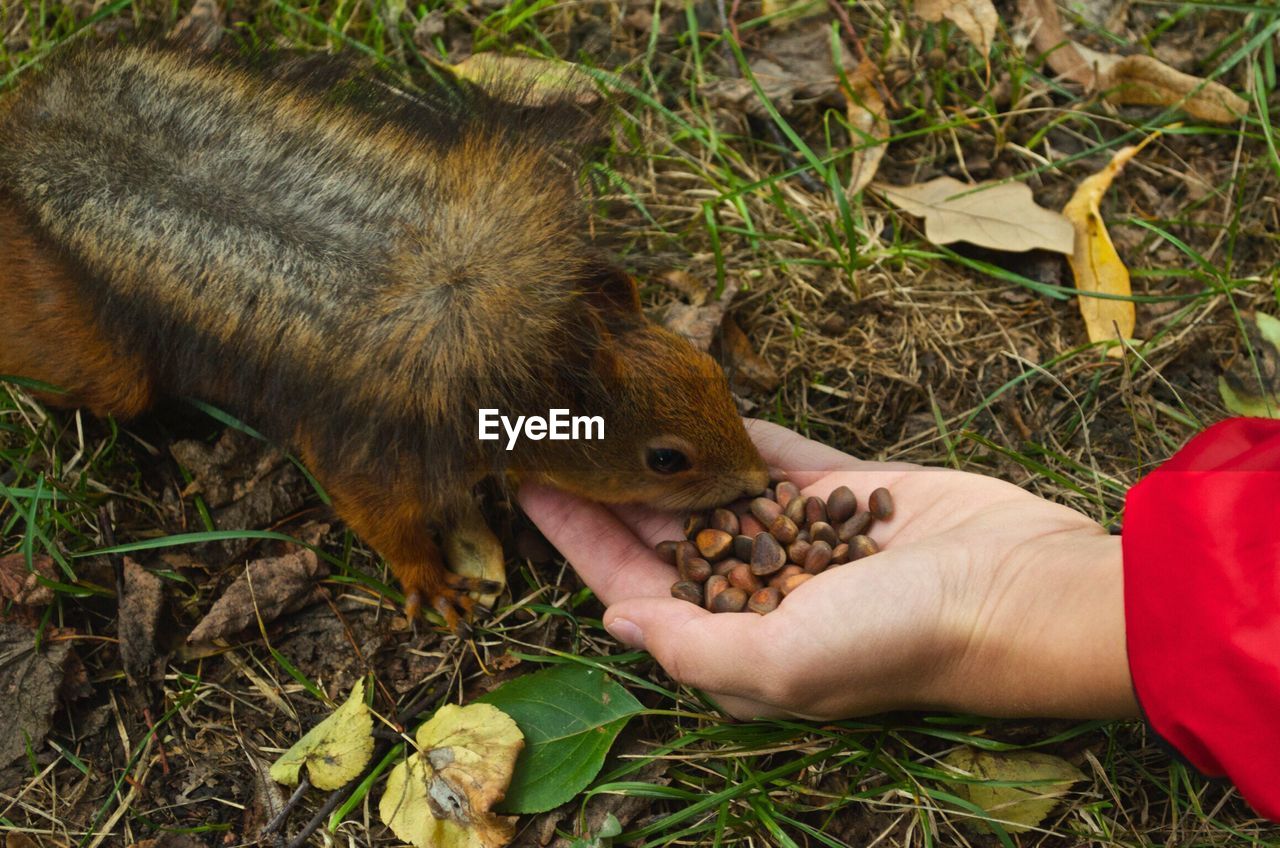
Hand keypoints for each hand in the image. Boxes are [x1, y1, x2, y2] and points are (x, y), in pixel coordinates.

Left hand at [518, 420, 1137, 720]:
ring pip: (717, 488)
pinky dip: (739, 433)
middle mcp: (765, 589)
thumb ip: (692, 646)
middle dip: (608, 485)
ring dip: (665, 451)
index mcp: (740, 638)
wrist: (1025, 590)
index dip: (578, 537)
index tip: (525, 486)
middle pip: (665, 531)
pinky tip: (692, 402)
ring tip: (608, 403)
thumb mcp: (784, 661)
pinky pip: (781, 456)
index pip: (633, 581)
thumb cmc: (904, 640)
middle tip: (551, 427)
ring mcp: (808, 537)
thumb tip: (613, 618)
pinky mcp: (851, 491)